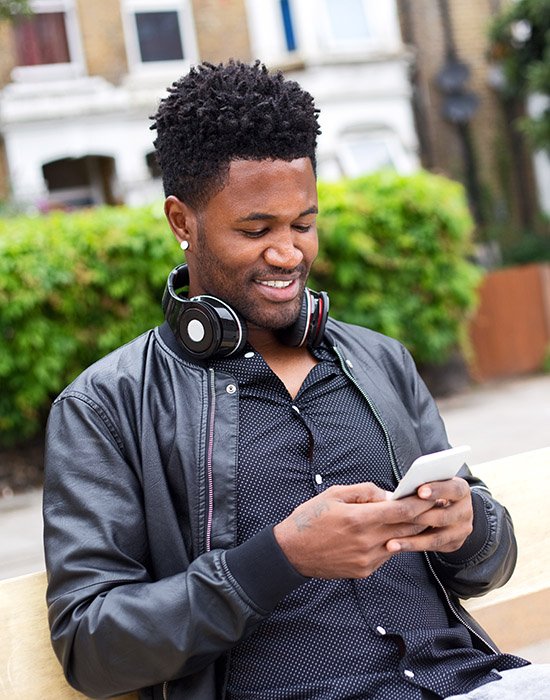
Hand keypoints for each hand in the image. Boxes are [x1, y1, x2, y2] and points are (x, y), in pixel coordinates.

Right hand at [273, 482, 433, 578]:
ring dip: (409, 531)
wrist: (291, 553)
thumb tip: (389, 494)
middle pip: (406, 529)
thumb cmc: (310, 518)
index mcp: (358, 519)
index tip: (431, 495)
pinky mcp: (364, 571)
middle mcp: (366, 542)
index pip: (400, 511)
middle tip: (435, 505)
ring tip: (418, 518)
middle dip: (422, 516)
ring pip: (399, 543)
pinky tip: (392, 533)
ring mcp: (366, 560)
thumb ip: (364, 492)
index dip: (419, 502)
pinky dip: (392, 542)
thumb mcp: (334, 494)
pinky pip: (386, 555)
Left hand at [385, 477, 472, 554]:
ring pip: (436, 537)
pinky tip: (396, 546)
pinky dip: (412, 546)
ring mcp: (461, 530)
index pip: (453, 489)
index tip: (419, 491)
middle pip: (443, 516)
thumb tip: (402, 489)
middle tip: (395, 518)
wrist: (453, 508)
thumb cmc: (434, 490)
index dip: (437, 490)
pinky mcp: (454, 544)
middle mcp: (465, 511)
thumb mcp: (434, 482)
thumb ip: (423, 484)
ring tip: (391, 543)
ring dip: (412, 541)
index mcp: (462, 491)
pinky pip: (432, 547)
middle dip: (418, 517)